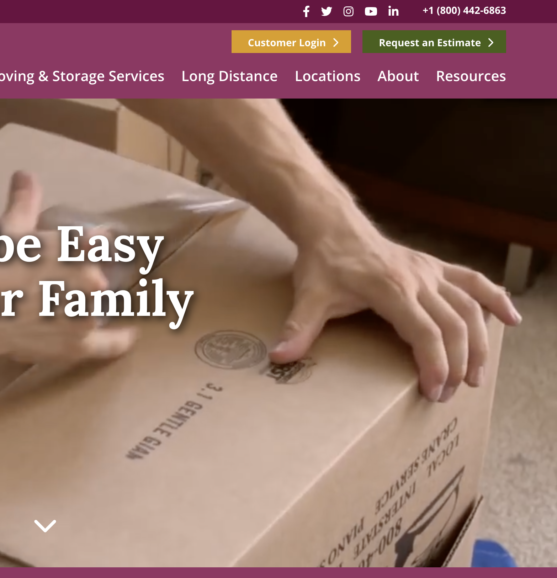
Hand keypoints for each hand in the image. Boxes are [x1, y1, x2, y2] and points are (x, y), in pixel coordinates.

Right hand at [0, 171, 138, 363]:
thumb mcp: (9, 229)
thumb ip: (24, 202)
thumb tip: (25, 174)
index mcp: (80, 248)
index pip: (100, 242)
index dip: (92, 245)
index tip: (92, 246)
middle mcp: (93, 280)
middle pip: (98, 277)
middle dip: (83, 277)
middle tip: (59, 282)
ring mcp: (87, 314)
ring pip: (98, 306)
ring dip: (88, 305)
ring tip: (73, 307)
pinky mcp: (78, 344)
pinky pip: (109, 345)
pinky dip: (121, 340)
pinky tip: (130, 335)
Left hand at [269, 222, 521, 402]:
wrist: (332, 225)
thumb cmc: (323, 262)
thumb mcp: (308, 295)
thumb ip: (298, 327)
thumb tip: (280, 356)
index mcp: (390, 289)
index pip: (424, 332)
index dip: (434, 364)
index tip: (433, 391)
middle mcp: (418, 279)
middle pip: (453, 324)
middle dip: (457, 363)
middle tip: (451, 394)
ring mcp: (430, 272)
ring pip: (469, 307)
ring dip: (479, 342)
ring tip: (477, 376)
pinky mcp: (434, 267)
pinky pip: (473, 282)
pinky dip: (495, 299)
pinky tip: (512, 319)